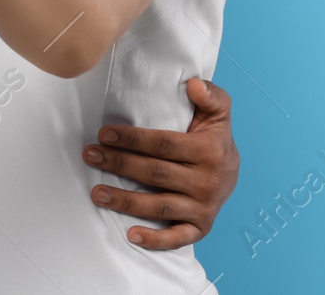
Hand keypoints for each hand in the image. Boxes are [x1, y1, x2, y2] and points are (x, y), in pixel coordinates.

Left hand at [82, 78, 238, 247]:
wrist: (234, 174)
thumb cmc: (215, 138)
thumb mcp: (219, 111)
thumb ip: (209, 94)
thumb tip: (192, 84)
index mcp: (209, 150)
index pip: (164, 145)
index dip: (132, 139)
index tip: (104, 134)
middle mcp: (207, 181)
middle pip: (155, 174)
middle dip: (119, 164)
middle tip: (90, 155)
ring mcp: (204, 208)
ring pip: (159, 206)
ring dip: (125, 202)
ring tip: (96, 193)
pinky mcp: (201, 228)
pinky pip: (177, 238)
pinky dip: (155, 240)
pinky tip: (130, 235)